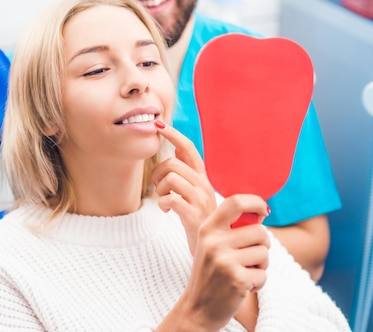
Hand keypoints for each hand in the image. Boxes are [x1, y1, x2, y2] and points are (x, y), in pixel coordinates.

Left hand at [152, 120, 215, 254]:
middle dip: (158, 174)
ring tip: (165, 201)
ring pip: (170, 178)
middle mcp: (204, 185)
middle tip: (159, 188)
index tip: (159, 125)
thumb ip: (187, 172)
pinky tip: (167, 211)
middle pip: (172, 163)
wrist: (214, 248)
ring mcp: (200, 200)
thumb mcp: (196, 193)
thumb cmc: (199, 219)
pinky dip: (162, 204)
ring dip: (159, 190)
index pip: (189, 148)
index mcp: (202, 178)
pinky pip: (170, 199)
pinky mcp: (194, 215)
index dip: (174, 135)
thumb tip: (177, 149)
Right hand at [180, 194, 270, 329]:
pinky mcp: (237, 279)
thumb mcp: (212, 246)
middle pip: (259, 231)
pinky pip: (263, 274)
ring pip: (264, 253)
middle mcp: (214, 242)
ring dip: (261, 266)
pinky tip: (243, 287)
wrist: (197, 309)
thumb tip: (261, 212)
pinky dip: (259, 283)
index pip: (235, 202)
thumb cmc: (211, 274)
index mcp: (208, 229)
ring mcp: (225, 261)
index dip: (254, 201)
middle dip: (263, 245)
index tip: (264, 209)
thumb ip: (231, 229)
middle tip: (251, 257)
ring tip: (244, 273)